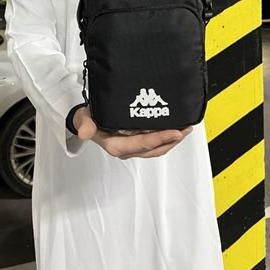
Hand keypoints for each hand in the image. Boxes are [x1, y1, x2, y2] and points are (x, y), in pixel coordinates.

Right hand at [74, 105, 192, 158]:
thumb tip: (84, 132)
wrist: (85, 121)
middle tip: (186, 129)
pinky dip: (167, 138)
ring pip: (157, 148)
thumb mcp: (83, 119)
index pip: (142, 144)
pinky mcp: (137, 143)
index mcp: (116, 146)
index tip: (175, 132)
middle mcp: (126, 150)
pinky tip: (175, 129)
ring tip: (185, 128)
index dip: (159, 139)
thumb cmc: (87, 119)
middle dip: (172, 140)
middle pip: (154, 149)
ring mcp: (133, 148)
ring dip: (172, 140)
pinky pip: (155, 144)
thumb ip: (85, 125)